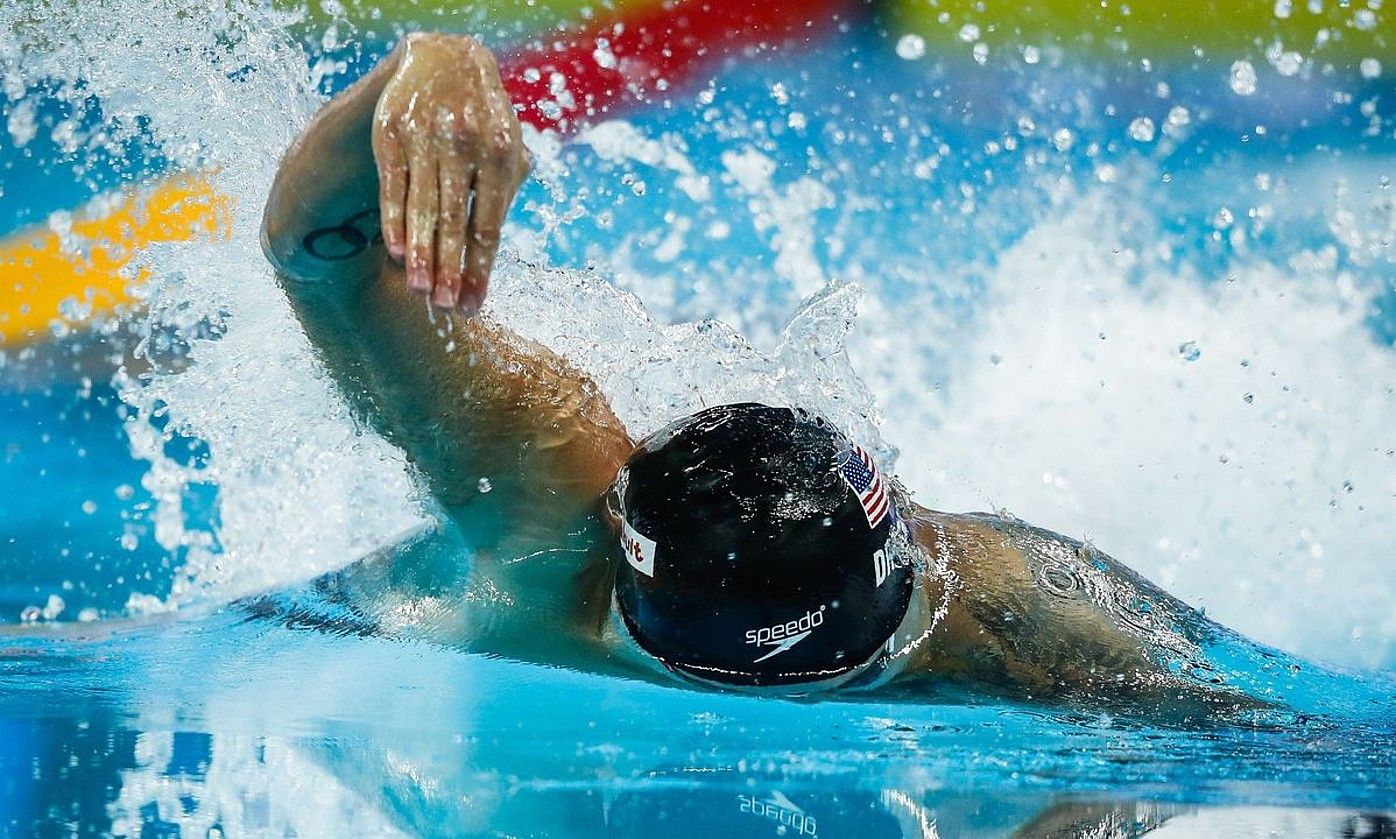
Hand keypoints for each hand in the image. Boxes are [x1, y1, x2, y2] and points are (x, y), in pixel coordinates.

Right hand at [372, 33, 528, 312]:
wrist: (442, 57)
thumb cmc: (483, 116)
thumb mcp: (508, 143)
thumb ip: (509, 189)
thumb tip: (495, 243)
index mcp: (501, 155)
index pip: (488, 226)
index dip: (480, 269)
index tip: (473, 306)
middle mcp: (465, 145)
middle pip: (456, 222)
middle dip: (450, 270)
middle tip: (446, 309)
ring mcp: (427, 138)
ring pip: (423, 208)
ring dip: (420, 255)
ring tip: (420, 291)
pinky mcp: (392, 133)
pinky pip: (393, 185)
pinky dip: (394, 220)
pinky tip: (396, 252)